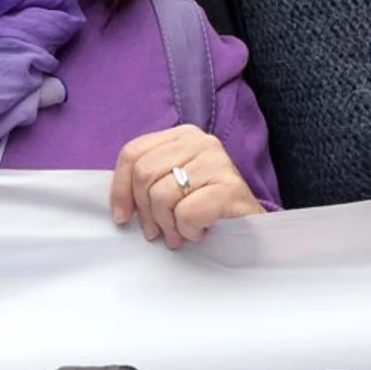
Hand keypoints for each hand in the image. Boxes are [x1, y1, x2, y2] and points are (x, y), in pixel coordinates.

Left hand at [109, 125, 264, 248]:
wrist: (251, 227)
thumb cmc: (207, 207)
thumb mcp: (174, 184)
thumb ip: (148, 181)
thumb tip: (119, 205)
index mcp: (182, 135)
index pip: (132, 152)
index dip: (120, 188)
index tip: (123, 216)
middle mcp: (201, 141)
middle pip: (144, 174)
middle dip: (145, 212)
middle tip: (156, 232)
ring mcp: (217, 161)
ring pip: (162, 195)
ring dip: (167, 225)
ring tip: (179, 234)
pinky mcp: (230, 186)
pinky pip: (186, 212)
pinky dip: (188, 230)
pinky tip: (199, 232)